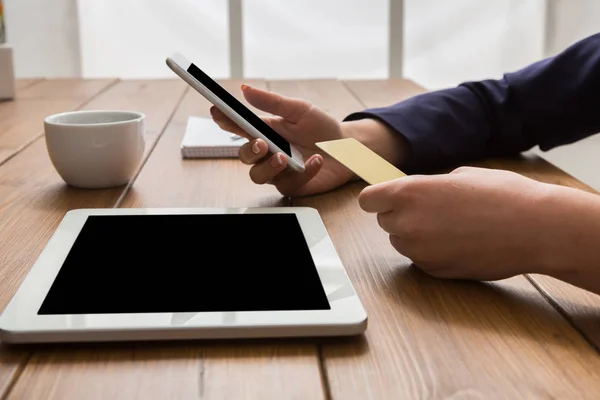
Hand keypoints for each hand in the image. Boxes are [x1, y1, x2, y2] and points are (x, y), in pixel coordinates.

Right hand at [210, 85, 355, 195]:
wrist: (348, 149)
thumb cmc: (322, 128)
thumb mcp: (300, 110)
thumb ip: (272, 102)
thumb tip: (246, 90)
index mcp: (266, 131)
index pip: (239, 127)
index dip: (225, 121)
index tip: (217, 112)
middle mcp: (269, 152)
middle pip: (244, 156)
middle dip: (250, 151)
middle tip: (262, 144)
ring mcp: (279, 171)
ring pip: (258, 176)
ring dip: (269, 167)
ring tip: (285, 158)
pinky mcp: (293, 185)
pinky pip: (288, 184)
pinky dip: (303, 172)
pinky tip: (315, 161)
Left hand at [358, 166, 556, 280]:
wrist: (535, 229)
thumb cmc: (502, 194)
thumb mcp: (459, 176)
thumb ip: (428, 187)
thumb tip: (418, 195)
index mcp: (409, 193)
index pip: (367, 200)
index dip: (377, 198)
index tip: (385, 198)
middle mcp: (407, 224)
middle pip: (385, 221)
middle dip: (400, 215)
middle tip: (431, 210)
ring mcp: (419, 252)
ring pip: (401, 242)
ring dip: (414, 235)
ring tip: (450, 226)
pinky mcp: (434, 271)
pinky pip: (420, 259)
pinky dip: (431, 252)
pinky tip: (459, 243)